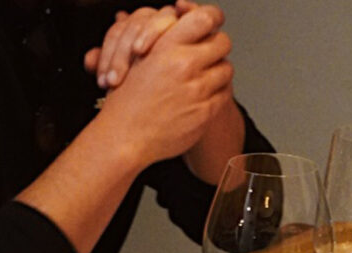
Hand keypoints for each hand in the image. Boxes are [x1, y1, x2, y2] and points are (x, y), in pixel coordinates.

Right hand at [95, 6, 235, 167]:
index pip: (204, 18)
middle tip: (211, 52)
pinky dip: (217, 92)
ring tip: (205, 76)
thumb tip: (180, 19)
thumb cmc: (127, 99)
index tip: (212, 23)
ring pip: (226, 69)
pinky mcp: (205, 112)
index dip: (212, 18)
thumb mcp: (138, 57)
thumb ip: (163, 38)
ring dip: (218, 70)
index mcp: (167, 45)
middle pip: (222, 43)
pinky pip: (224, 95)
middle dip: (218, 45)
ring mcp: (197, 90)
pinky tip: (204, 95)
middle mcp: (185, 64)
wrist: (126, 135)